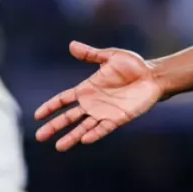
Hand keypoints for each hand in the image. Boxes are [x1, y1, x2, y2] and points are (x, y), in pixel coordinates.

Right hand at [34, 41, 162, 151]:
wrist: (154, 76)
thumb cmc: (134, 66)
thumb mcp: (111, 57)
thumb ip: (91, 54)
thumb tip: (71, 45)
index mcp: (88, 88)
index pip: (64, 99)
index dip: (50, 106)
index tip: (37, 115)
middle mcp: (93, 103)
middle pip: (69, 117)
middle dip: (54, 126)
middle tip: (39, 137)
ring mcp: (105, 112)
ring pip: (84, 127)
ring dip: (72, 136)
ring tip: (59, 146)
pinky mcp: (118, 118)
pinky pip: (104, 128)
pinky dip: (95, 133)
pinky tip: (84, 139)